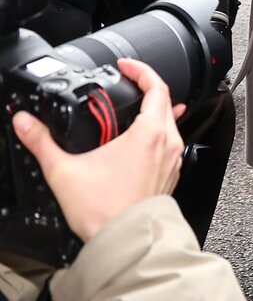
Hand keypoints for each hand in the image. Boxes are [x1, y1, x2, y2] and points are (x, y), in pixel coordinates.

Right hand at [12, 58, 185, 241]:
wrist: (125, 240)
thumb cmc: (104, 211)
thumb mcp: (64, 170)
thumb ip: (42, 142)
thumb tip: (26, 123)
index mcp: (149, 134)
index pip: (156, 86)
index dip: (141, 70)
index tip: (126, 65)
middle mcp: (168, 143)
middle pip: (165, 101)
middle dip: (147, 87)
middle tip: (127, 83)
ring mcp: (173, 159)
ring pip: (170, 123)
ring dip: (153, 111)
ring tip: (133, 109)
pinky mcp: (171, 174)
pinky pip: (170, 144)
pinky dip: (157, 134)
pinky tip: (141, 141)